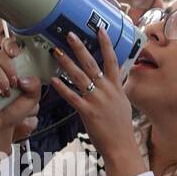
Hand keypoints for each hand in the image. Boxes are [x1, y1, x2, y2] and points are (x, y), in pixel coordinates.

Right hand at [0, 49, 41, 162]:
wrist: (2, 124)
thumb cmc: (14, 109)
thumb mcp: (32, 98)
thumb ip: (35, 86)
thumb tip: (24, 79)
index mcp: (10, 66)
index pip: (8, 46)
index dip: (10, 45)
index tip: (15, 53)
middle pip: (0, 55)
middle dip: (10, 70)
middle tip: (15, 84)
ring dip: (2, 80)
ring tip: (6, 93)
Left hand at [52, 29, 140, 175]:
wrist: (121, 146)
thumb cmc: (121, 127)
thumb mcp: (123, 103)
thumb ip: (116, 89)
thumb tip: (113, 80)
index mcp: (116, 86)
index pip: (112, 59)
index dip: (106, 43)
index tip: (99, 29)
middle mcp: (106, 90)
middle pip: (92, 63)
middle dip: (80, 47)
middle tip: (69, 34)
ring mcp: (97, 100)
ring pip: (79, 76)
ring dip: (66, 63)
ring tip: (56, 52)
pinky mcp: (87, 112)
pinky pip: (72, 97)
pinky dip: (62, 87)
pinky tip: (53, 80)